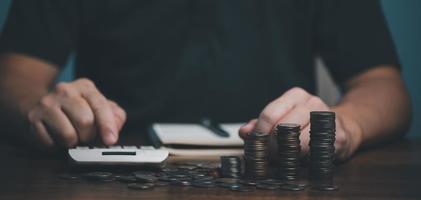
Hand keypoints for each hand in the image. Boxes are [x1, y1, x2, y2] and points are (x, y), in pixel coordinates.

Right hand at [25, 78, 125, 148]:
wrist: (42, 103)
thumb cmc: (78, 109)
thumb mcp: (100, 107)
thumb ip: (115, 116)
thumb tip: (114, 130)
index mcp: (85, 87)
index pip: (100, 106)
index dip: (107, 126)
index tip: (110, 140)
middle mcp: (65, 90)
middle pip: (85, 122)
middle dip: (89, 135)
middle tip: (85, 134)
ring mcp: (46, 103)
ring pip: (68, 135)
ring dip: (73, 142)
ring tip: (71, 135)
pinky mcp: (33, 117)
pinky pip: (50, 142)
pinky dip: (56, 145)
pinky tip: (56, 135)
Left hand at [239, 87, 361, 160]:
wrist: (343, 128)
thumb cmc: (306, 124)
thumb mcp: (282, 119)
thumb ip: (260, 125)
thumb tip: (244, 132)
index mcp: (295, 96)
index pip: (270, 114)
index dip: (260, 134)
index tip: (257, 145)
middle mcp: (312, 103)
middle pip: (283, 128)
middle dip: (272, 146)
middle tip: (270, 155)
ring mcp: (327, 118)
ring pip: (299, 142)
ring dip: (287, 155)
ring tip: (284, 158)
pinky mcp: (338, 137)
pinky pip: (314, 152)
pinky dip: (304, 159)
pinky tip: (302, 159)